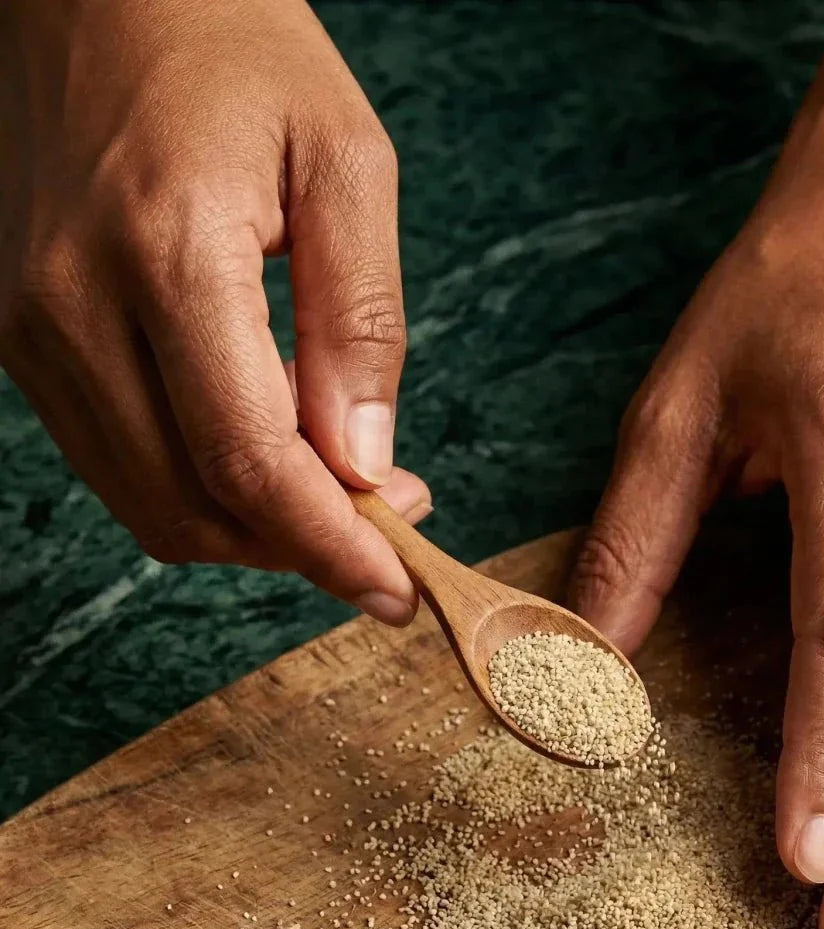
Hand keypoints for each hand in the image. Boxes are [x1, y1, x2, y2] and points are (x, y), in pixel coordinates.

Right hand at [0, 0, 427, 622]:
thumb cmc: (233, 46)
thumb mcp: (346, 162)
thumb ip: (360, 321)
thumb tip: (364, 463)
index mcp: (165, 252)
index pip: (249, 460)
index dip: (329, 545)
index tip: (396, 589)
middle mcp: (71, 305)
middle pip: (190, 505)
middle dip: (298, 550)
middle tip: (386, 539)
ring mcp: (29, 326)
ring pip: (148, 500)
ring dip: (251, 529)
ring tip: (340, 496)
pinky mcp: (22, 334)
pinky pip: (119, 457)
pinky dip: (201, 486)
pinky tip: (269, 454)